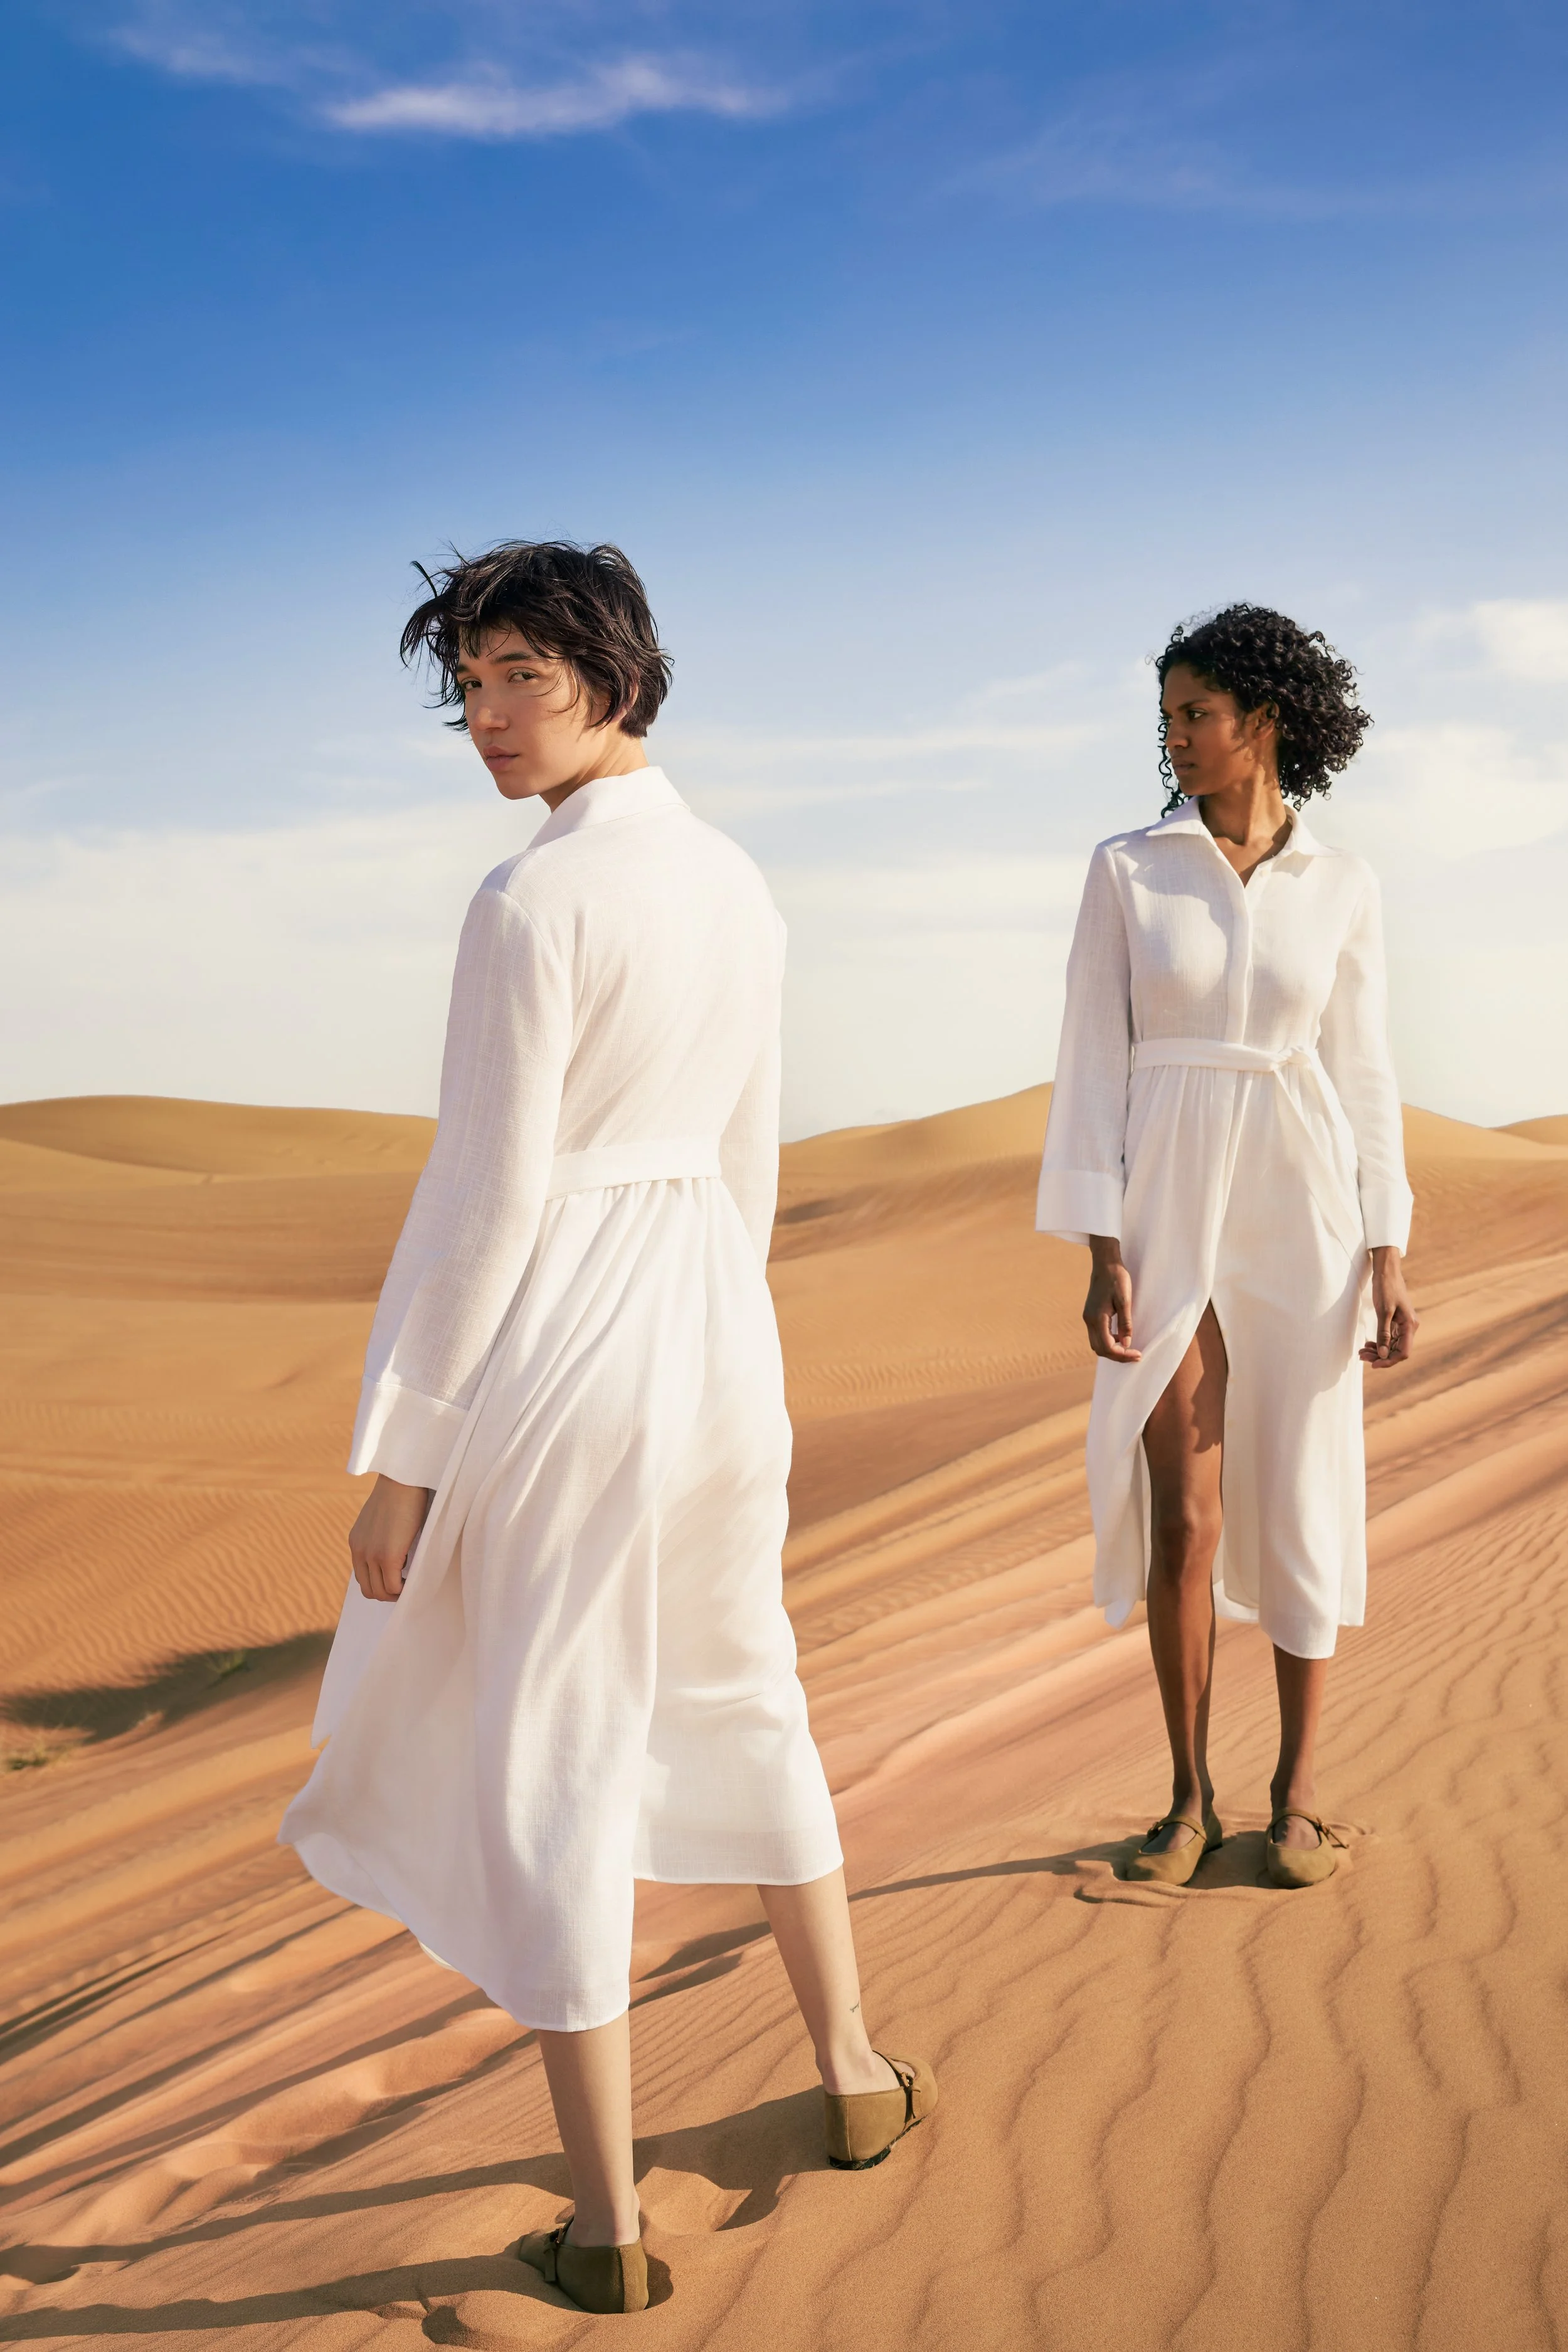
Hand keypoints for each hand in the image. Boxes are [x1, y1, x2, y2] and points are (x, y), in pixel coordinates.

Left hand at [349, 1474, 433, 1601]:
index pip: (362, 1576)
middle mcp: (359, 1551)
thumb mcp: (382, 1518)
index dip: (380, 1583)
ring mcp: (372, 1555)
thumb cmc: (400, 1493)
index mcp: (356, 1542)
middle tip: (406, 1584)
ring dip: (396, 1592)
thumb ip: (381, 1536)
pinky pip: (394, 1586)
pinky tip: (415, 1579)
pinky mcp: (388, 1556)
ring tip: (411, 1582)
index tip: (398, 1578)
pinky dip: (404, 1589)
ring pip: (380, 1592)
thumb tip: (397, 1550)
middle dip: (388, 1592)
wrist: (403, 1480)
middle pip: (369, 1589)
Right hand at [1084, 1238, 1140, 1361]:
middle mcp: (1089, 1320)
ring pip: (1097, 1344)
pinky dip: (1108, 1342)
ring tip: (1129, 1349)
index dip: (1122, 1355)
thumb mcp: (1125, 1301)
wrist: (1105, 1263)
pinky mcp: (1091, 1314)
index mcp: (1097, 1318)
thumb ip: (1125, 1323)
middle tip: (1135, 1356)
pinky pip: (1097, 1335)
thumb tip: (1127, 1343)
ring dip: (1112, 1350)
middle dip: (1117, 1356)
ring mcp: (1088, 1318)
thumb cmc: (1117, 1279)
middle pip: (1100, 1349)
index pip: (1107, 1346)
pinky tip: (1121, 1338)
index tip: (1138, 1354)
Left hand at [1360, 1245, 1417, 1366]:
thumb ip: (1383, 1333)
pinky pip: (1389, 1338)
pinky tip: (1368, 1344)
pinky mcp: (1396, 1321)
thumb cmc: (1386, 1288)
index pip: (1403, 1353)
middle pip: (1396, 1350)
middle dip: (1380, 1357)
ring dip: (1378, 1351)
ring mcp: (1403, 1325)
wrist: (1387, 1271)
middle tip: (1362, 1357)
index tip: (1373, 1364)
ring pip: (1392, 1345)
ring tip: (1362, 1352)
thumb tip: (1382, 1355)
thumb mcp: (1383, 1312)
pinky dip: (1379, 1342)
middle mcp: (1409, 1327)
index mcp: (1410, 1326)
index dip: (1388, 1361)